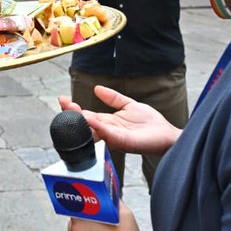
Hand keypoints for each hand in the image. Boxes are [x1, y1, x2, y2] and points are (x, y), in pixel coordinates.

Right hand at [59, 88, 181, 155]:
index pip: (86, 116)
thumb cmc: (150, 124)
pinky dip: (98, 127)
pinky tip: (90, 118)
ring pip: (93, 131)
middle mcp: (108, 131)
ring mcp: (115, 138)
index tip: (63, 98)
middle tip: (63, 103)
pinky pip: (108, 135)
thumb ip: (113, 98)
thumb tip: (96, 88)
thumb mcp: (129, 105)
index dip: (74, 109)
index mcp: (108, 122)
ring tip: (72, 108)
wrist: (167, 134)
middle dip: (72, 114)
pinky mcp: (124, 142)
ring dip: (82, 120)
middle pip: (85, 125)